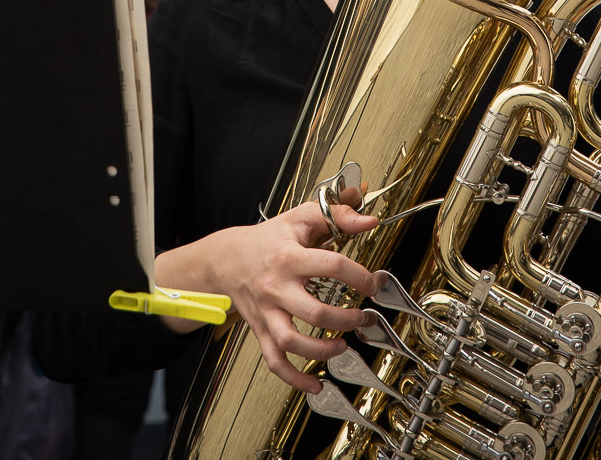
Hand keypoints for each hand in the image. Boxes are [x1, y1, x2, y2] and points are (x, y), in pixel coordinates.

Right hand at [154, 196, 381, 392]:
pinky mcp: (261, 330)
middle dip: (344, 320)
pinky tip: (315, 385)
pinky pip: (275, 361)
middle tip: (362, 318)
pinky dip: (294, 378)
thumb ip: (337, 215)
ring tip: (342, 346)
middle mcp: (277, 287)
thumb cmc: (270, 239)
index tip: (373, 283)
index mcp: (289, 257)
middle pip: (313, 312)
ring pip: (291, 342)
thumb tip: (369, 221)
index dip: (359, 276)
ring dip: (322, 351)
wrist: (228, 258)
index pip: (331, 266)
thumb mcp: (302, 217)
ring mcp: (267, 312)